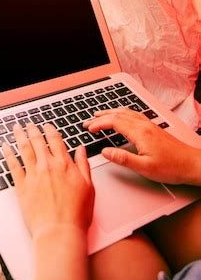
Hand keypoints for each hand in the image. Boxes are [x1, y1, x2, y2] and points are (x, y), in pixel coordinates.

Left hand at [3, 123, 94, 237]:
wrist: (59, 231)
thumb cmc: (76, 214)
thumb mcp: (88, 187)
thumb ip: (83, 165)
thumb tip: (81, 149)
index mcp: (64, 164)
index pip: (55, 140)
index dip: (50, 130)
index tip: (46, 126)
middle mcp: (47, 166)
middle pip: (38, 141)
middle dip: (33, 130)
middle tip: (29, 124)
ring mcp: (33, 175)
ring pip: (24, 149)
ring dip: (19, 136)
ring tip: (16, 128)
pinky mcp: (21, 186)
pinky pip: (13, 165)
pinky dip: (8, 154)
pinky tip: (5, 147)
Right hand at [84, 108, 200, 184]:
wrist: (192, 164)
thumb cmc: (172, 167)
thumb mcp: (144, 168)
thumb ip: (123, 159)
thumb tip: (106, 152)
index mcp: (139, 133)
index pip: (114, 122)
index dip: (99, 123)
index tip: (89, 128)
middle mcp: (144, 125)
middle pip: (118, 114)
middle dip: (101, 117)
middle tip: (88, 121)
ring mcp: (149, 125)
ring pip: (126, 112)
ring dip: (111, 112)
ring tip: (100, 114)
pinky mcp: (154, 128)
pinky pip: (134, 114)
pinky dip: (122, 113)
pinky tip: (122, 116)